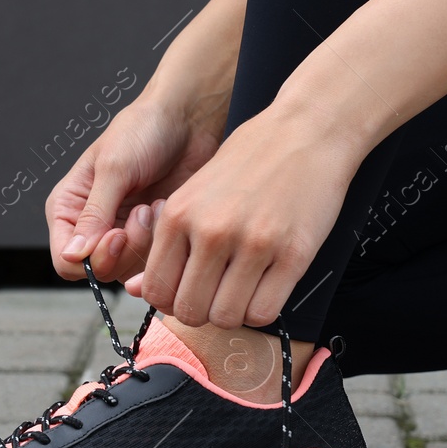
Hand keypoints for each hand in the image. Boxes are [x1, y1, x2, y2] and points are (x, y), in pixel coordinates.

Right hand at [46, 96, 225, 281]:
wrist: (185, 120)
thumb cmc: (143, 131)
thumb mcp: (114, 168)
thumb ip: (94, 214)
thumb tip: (73, 255)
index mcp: (69, 208)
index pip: (66, 260)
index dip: (91, 258)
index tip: (116, 234)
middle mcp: (92, 225)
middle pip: (100, 269)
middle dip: (126, 246)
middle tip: (141, 211)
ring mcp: (123, 232)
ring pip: (129, 268)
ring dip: (147, 240)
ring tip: (153, 205)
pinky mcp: (151, 234)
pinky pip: (154, 259)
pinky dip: (163, 238)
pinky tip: (164, 208)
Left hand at [123, 106, 362, 330]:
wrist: (308, 130)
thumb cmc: (252, 158)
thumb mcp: (196, 190)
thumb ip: (170, 239)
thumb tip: (138, 289)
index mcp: (179, 214)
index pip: (157, 290)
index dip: (172, 301)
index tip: (190, 292)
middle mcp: (211, 231)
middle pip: (189, 310)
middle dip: (203, 312)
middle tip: (219, 294)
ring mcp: (253, 244)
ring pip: (226, 317)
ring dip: (234, 313)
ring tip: (245, 290)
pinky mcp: (292, 254)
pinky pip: (265, 311)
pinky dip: (263, 310)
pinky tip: (268, 288)